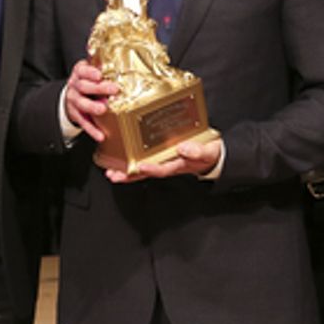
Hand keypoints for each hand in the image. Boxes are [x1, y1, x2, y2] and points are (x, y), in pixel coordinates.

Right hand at [64, 60, 116, 142]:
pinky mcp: (75, 114)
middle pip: (83, 86)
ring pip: (81, 104)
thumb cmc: (88, 80)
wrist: (72, 95)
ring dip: (92, 107)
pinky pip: (83, 122)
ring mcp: (73, 101)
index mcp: (79, 73)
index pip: (82, 70)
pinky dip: (92, 129)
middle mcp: (74, 86)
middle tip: (113, 89)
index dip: (90, 72)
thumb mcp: (90, 69)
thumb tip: (108, 48)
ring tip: (103, 110)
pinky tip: (100, 135)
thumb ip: (99, 62)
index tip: (100, 74)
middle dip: (98, 88)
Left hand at [105, 139, 222, 183]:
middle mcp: (168, 165)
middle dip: (129, 175)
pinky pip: (145, 160)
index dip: (151, 169)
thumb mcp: (207, 152)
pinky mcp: (162, 157)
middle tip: (114, 175)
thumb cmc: (209, 154)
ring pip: (142, 169)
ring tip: (111, 172)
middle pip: (146, 173)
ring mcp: (164, 162)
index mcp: (179, 165)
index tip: (140, 166)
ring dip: (127, 171)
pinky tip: (121, 161)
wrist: (213, 155)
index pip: (163, 169)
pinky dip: (132, 162)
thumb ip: (196, 151)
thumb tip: (182, 148)